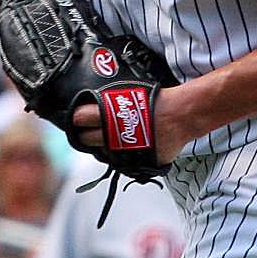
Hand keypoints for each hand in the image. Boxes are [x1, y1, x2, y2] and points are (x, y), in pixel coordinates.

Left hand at [72, 85, 189, 164]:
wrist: (179, 116)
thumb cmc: (157, 101)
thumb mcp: (128, 94)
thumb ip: (110, 104)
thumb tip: (95, 106)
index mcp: (108, 115)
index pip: (78, 118)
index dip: (77, 118)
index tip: (78, 119)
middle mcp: (111, 135)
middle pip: (85, 139)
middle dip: (85, 135)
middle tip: (89, 131)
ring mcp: (122, 151)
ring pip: (102, 152)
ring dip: (103, 146)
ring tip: (112, 137)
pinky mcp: (134, 162)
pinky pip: (121, 162)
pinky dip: (121, 156)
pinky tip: (127, 146)